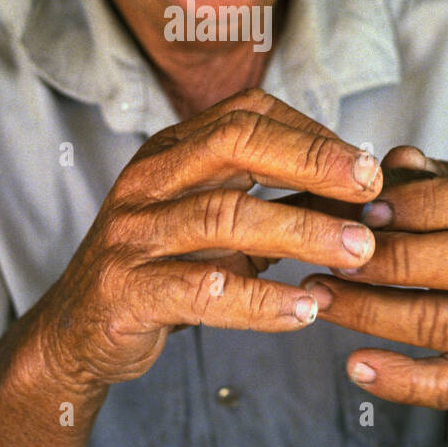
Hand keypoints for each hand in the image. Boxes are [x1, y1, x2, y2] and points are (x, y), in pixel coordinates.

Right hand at [40, 89, 382, 387]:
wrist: (78, 331)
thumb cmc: (162, 269)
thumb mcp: (214, 225)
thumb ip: (273, 206)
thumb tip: (361, 196)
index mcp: (171, 151)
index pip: (246, 114)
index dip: (311, 134)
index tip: (367, 167)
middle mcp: (148, 180)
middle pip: (234, 143)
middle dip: (310, 161)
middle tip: (370, 190)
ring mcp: (132, 233)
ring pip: (223, 217)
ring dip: (301, 232)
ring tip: (357, 253)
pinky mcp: (126, 290)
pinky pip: (202, 290)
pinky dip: (259, 300)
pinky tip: (305, 310)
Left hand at [301, 144, 447, 408]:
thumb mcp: (446, 188)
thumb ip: (413, 176)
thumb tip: (376, 169)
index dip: (422, 203)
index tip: (368, 210)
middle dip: (390, 258)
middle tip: (329, 253)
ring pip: (443, 321)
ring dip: (371, 311)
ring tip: (318, 295)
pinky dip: (402, 382)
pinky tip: (355, 366)